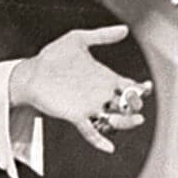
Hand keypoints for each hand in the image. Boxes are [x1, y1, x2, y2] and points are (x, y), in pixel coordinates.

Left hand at [8, 25, 148, 153]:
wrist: (30, 73)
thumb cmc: (52, 56)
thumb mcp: (77, 40)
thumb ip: (101, 35)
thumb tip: (125, 29)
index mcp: (104, 77)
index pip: (130, 86)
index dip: (141, 89)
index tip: (146, 87)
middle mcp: (100, 94)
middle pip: (126, 105)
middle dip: (135, 105)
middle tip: (136, 101)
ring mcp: (89, 106)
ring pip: (114, 120)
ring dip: (126, 123)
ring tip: (135, 120)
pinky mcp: (75, 116)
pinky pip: (91, 132)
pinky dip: (100, 141)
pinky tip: (108, 147)